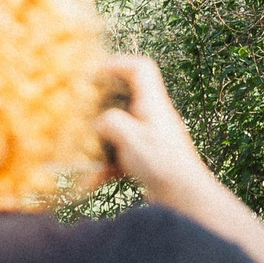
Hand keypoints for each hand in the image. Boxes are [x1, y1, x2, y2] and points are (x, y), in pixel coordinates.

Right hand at [94, 56, 220, 205]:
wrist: (185, 198)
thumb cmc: (162, 164)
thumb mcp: (131, 138)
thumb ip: (110, 123)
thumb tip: (98, 124)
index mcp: (153, 104)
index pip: (141, 69)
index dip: (118, 64)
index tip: (94, 74)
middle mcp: (153, 118)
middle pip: (125, 99)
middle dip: (99, 106)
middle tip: (78, 113)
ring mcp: (150, 139)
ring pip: (118, 131)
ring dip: (99, 143)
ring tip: (79, 153)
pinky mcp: (147, 159)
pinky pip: (120, 156)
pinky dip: (105, 167)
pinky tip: (90, 183)